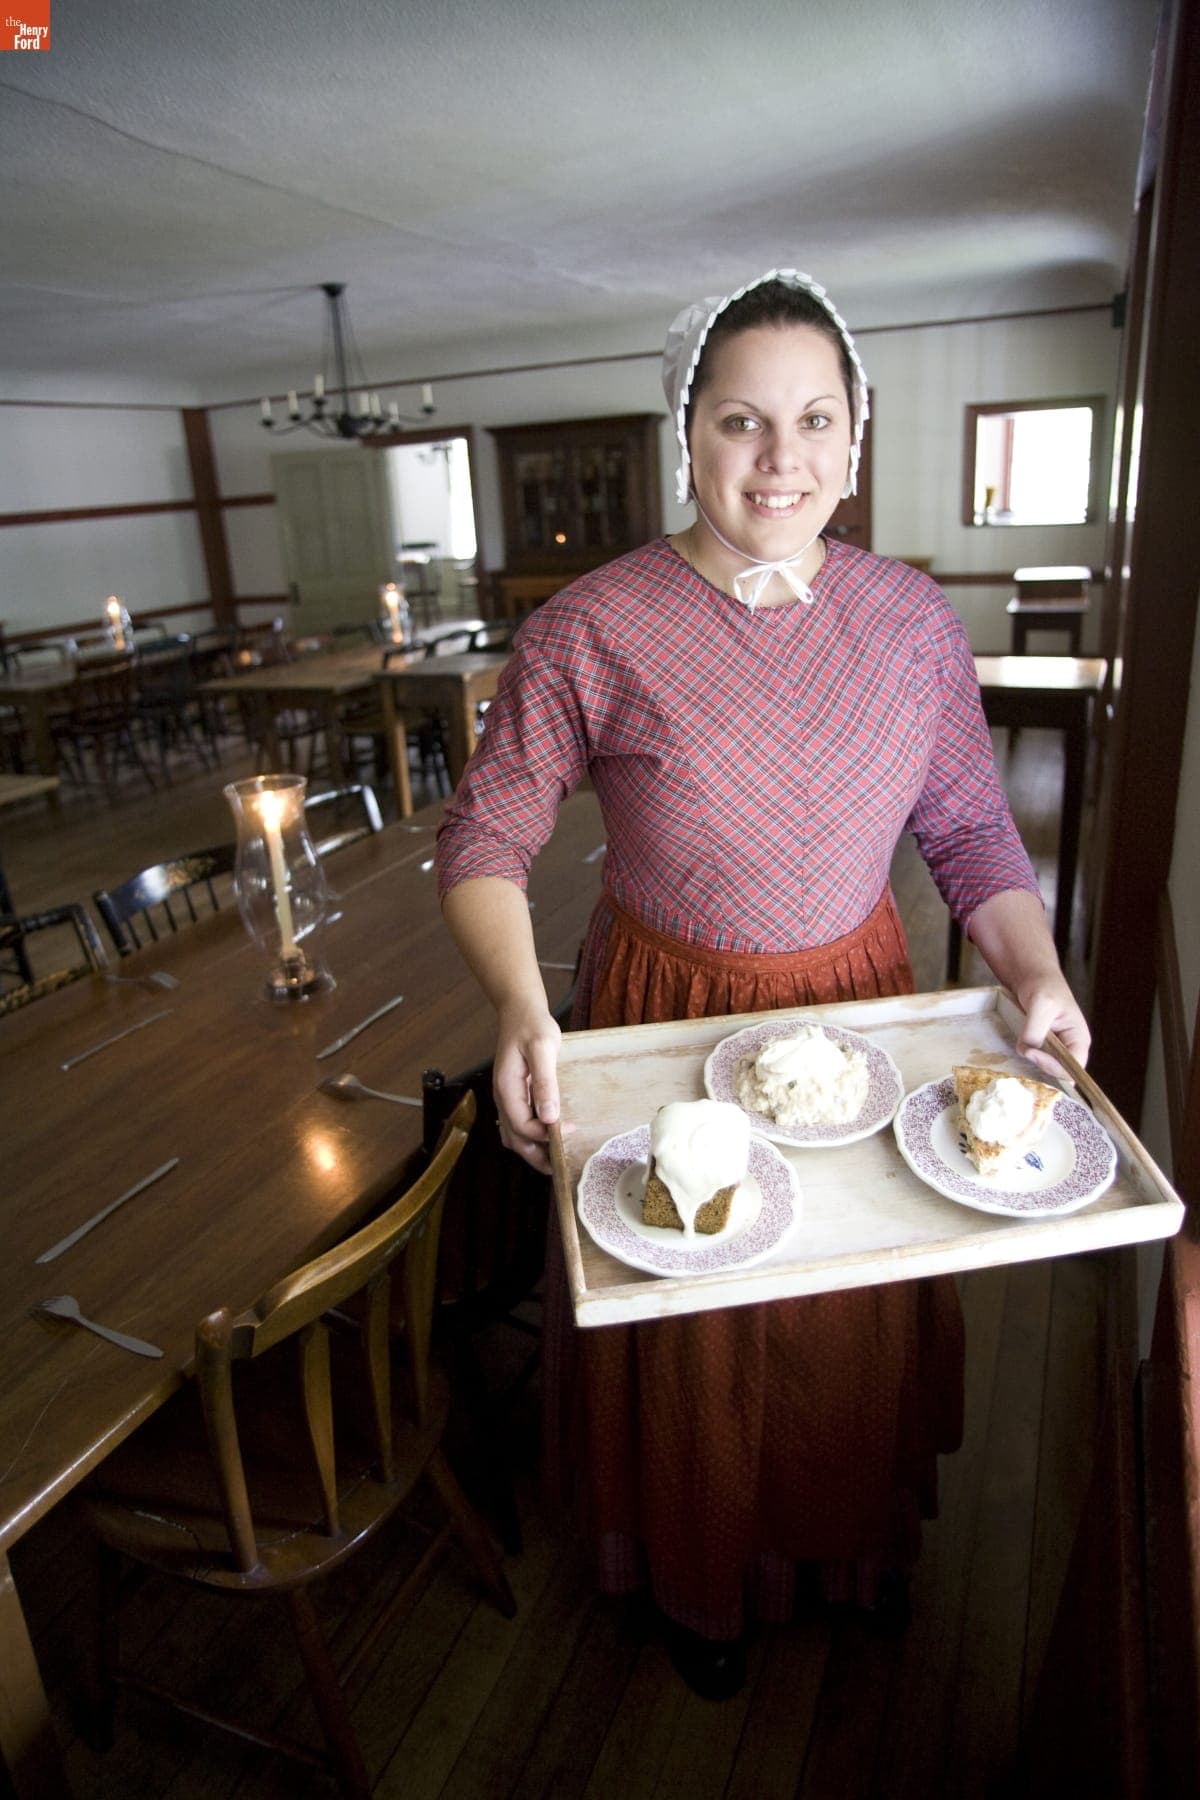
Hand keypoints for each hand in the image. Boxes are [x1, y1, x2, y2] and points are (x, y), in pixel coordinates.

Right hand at [493, 999, 561, 1173]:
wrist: (520, 1010)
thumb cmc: (532, 1026)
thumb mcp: (542, 1049)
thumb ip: (545, 1082)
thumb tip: (549, 1117)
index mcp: (507, 1088)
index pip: (521, 1125)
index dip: (545, 1135)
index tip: (571, 1131)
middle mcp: (503, 1097)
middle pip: (514, 1138)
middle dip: (535, 1155)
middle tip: (560, 1167)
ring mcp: (507, 1097)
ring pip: (513, 1135)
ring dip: (531, 1150)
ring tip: (554, 1160)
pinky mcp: (514, 1094)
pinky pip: (517, 1123)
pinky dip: (529, 1137)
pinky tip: (546, 1137)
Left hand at [1013, 973, 1091, 1075]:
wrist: (1030, 975)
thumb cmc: (1044, 985)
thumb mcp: (1042, 1004)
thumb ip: (1035, 1030)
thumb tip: (1026, 1051)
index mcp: (1079, 1040)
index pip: (1072, 1068)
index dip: (1053, 1067)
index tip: (1030, 1053)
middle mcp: (1069, 1049)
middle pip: (1059, 1074)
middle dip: (1040, 1068)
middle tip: (1023, 1052)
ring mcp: (1054, 1050)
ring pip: (1045, 1070)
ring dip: (1031, 1066)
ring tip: (1018, 1053)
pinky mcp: (1040, 1048)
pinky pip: (1034, 1062)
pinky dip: (1024, 1060)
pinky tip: (1014, 1051)